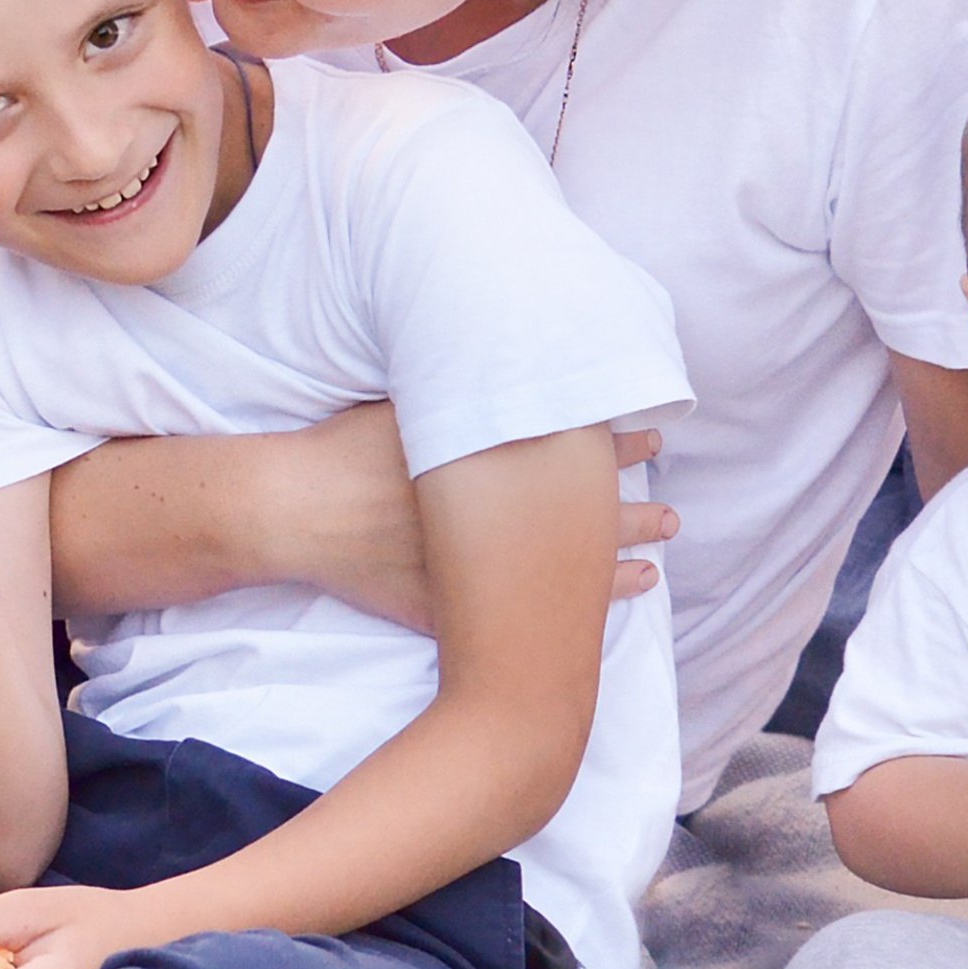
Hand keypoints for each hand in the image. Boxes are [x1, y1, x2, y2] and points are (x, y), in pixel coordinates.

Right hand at [267, 409, 676, 631]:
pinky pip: (519, 617)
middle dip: (632, 513)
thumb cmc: (345, 449)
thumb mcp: (405, 399)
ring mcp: (478, 571)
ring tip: (656, 558)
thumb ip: (454, 384)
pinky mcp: (449, 608)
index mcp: (492, 462)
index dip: (620, 445)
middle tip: (672, 514)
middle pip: (584, 519)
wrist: (295, 508)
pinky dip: (564, 615)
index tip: (654, 441)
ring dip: (615, 563)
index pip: (578, 455)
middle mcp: (497, 521)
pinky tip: (589, 614)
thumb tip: (493, 351)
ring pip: (565, 573)